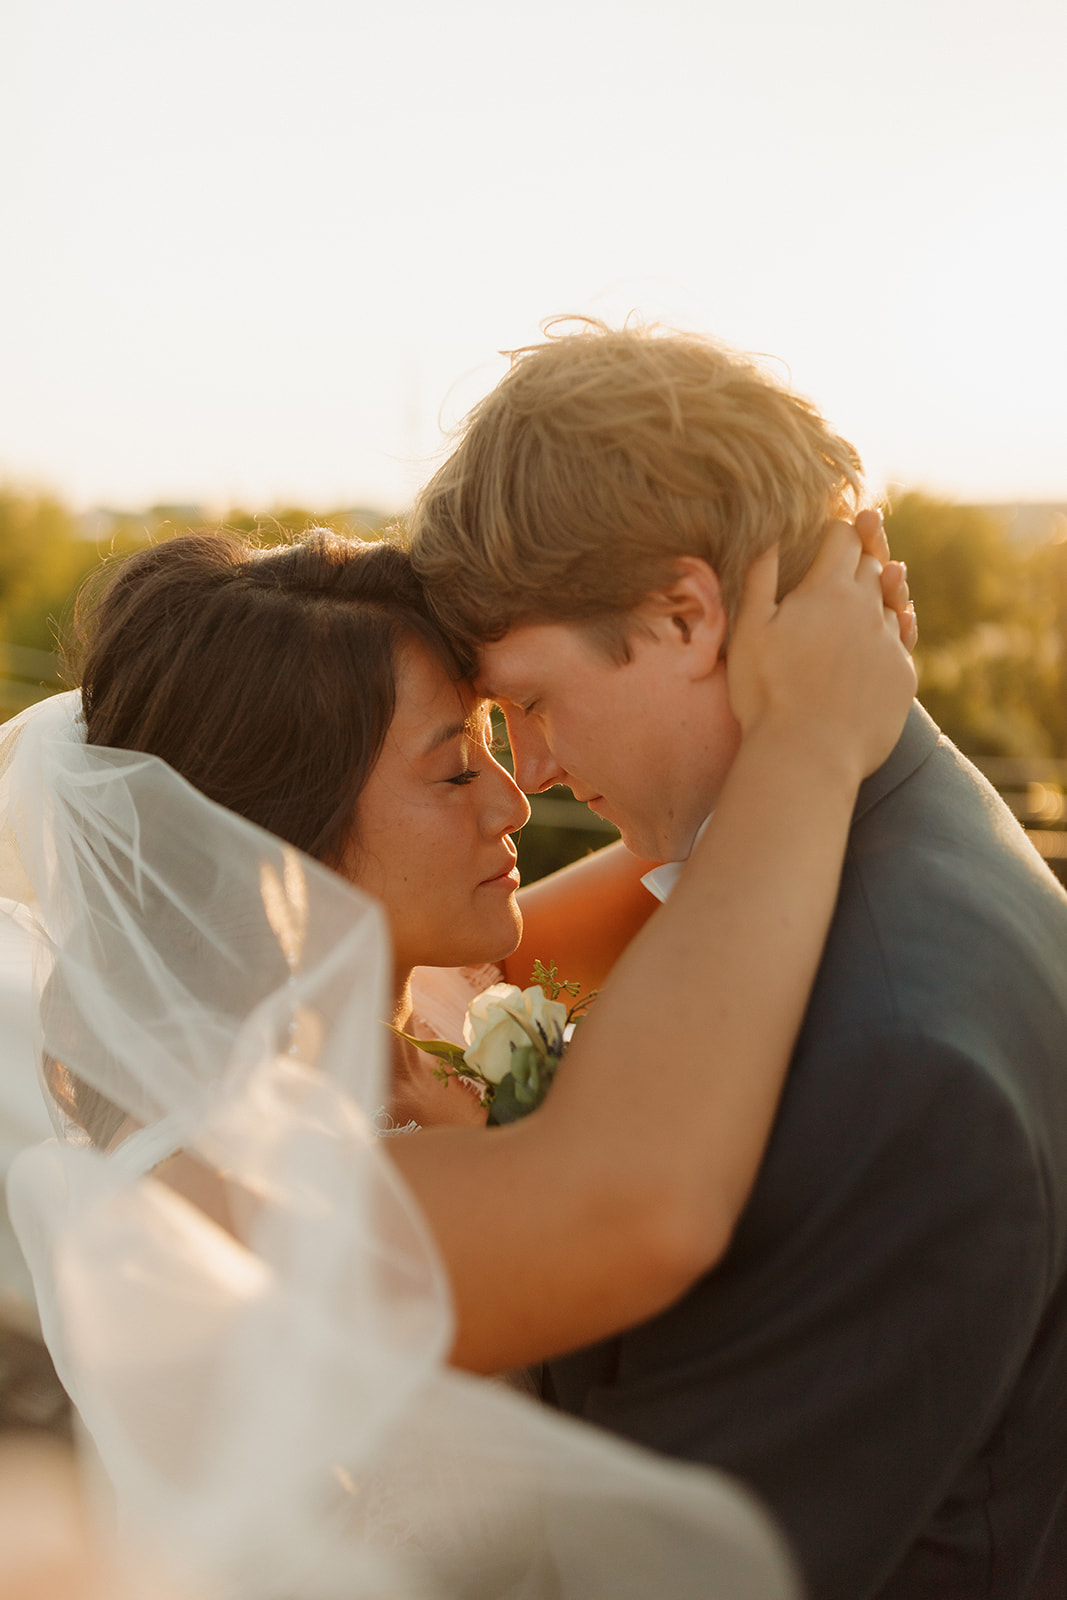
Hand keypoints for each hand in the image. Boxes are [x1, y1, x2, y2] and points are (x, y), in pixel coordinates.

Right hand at [727, 521, 917, 785]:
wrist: (807, 755)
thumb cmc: (767, 693)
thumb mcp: (750, 629)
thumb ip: (760, 577)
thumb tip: (767, 535)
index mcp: (829, 590)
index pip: (842, 538)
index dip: (835, 529)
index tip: (826, 531)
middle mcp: (868, 609)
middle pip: (871, 565)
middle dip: (859, 556)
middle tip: (846, 556)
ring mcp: (889, 643)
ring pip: (889, 603)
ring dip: (876, 595)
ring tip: (862, 596)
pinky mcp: (904, 676)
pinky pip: (901, 642)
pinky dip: (889, 633)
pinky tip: (876, 638)